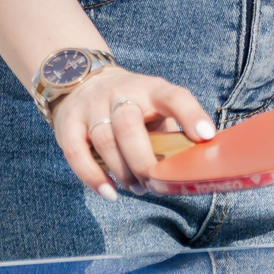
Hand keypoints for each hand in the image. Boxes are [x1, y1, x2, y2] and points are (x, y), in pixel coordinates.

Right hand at [49, 68, 215, 198]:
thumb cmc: (133, 107)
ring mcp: (91, 106)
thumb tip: (194, 167)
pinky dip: (92, 177)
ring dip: (123, 171)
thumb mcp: (154, 109)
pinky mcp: (68, 123)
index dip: (191, 114)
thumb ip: (171, 131)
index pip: (173, 96)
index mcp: (151, 89)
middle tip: (155, 182)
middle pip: (129, 124)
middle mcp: (120, 93)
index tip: (206, 136)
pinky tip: (109, 192)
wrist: (83, 81)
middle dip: (143, 159)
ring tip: (138, 188)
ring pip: (104, 139)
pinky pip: (76, 153)